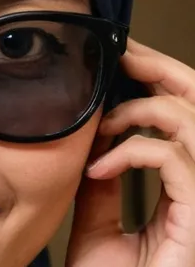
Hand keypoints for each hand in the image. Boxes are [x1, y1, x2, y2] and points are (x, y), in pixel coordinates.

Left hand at [66, 38, 194, 266]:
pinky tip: (97, 171)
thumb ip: (104, 179)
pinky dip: (131, 153)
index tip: (119, 57)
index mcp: (188, 188)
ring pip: (193, 123)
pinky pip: (175, 161)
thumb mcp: (100, 221)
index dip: (160, 78)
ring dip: (139, 113)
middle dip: (163, 70)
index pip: (187, 116)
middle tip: (121, 53)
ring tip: (100, 129)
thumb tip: (90, 138)